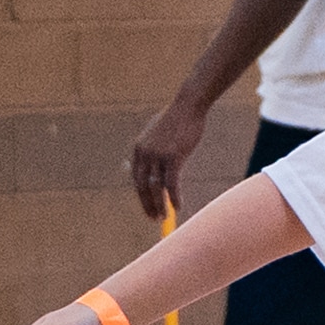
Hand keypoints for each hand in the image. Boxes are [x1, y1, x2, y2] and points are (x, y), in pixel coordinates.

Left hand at [131, 102, 206, 219]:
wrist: (188, 106)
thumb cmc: (178, 120)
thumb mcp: (160, 134)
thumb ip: (154, 148)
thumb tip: (156, 164)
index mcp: (138, 149)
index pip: (137, 179)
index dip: (142, 196)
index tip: (149, 207)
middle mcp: (144, 153)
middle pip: (143, 185)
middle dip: (148, 204)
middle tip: (153, 218)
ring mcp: (158, 155)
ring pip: (156, 187)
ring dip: (160, 204)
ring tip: (164, 217)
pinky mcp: (173, 157)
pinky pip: (172, 182)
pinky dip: (174, 196)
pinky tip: (178, 206)